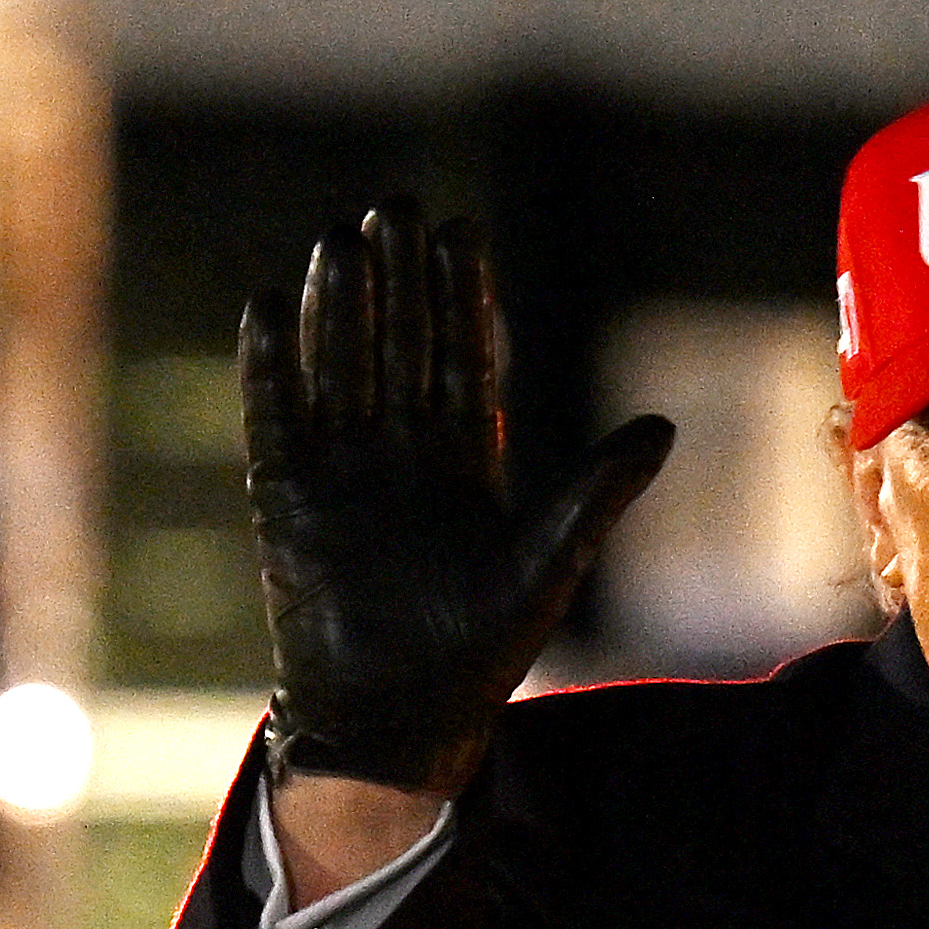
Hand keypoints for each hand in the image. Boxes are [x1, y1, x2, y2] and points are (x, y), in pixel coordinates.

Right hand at [240, 202, 673, 798]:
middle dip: (397, 279)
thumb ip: (595, 492)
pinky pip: (275, 417)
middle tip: (395, 207)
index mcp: (464, 460)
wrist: (396, 721)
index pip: (461, 358)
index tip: (461, 231)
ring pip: (339, 367)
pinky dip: (269, 366)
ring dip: (337, 306)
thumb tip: (663, 427)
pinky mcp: (284, 498)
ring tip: (339, 237)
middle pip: (397, 344)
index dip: (460, 297)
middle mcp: (400, 453)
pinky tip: (266, 304)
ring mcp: (340, 471)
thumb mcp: (547, 564)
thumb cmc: (478, 654)